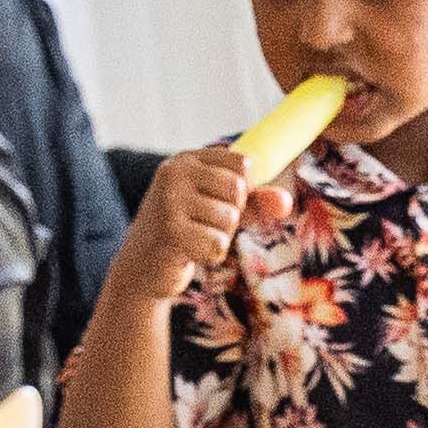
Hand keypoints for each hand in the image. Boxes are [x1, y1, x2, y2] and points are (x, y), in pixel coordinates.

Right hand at [108, 144, 251, 314]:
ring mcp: (169, 200)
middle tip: (201, 226)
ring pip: (229, 220)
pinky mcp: (170, 230)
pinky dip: (209, 255)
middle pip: (239, 190)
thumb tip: (286, 202)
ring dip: (218, 238)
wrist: (141, 268)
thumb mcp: (222, 211)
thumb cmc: (186, 233)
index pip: (242, 165)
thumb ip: (256, 203)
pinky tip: (187, 252)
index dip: (241, 193)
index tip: (215, 204)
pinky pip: (218, 244)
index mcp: (187, 160)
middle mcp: (174, 172)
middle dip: (231, 217)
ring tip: (192, 238)